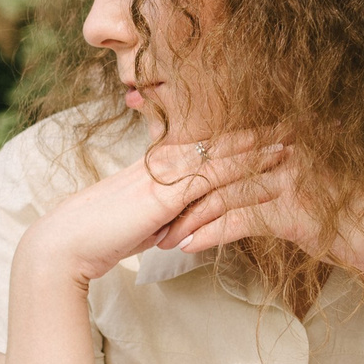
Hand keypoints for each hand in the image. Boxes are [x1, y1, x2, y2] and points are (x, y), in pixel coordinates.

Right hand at [14, 133, 287, 286]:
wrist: (68, 242)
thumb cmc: (98, 236)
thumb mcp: (139, 222)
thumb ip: (164, 216)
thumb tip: (180, 225)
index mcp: (157, 163)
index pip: (205, 142)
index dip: (237, 133)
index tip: (267, 127)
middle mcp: (164, 161)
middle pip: (220, 138)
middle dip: (257, 131)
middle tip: (294, 120)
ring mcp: (166, 175)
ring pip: (223, 153)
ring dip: (261, 147)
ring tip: (296, 139)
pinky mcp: (168, 194)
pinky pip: (216, 178)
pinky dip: (247, 170)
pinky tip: (272, 168)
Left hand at [154, 138, 363, 303]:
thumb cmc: (342, 224)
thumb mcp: (300, 199)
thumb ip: (267, 188)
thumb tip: (226, 195)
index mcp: (282, 145)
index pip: (223, 157)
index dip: (188, 179)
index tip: (159, 199)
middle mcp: (284, 153)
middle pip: (217, 174)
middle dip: (180, 200)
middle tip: (150, 221)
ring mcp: (290, 177)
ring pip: (223, 195)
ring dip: (188, 220)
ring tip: (162, 239)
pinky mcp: (295, 206)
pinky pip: (242, 218)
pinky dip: (211, 233)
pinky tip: (190, 246)